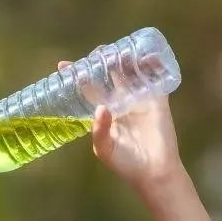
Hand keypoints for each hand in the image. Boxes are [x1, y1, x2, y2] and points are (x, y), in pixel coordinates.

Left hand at [56, 59, 183, 187]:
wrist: (154, 172)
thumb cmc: (126, 163)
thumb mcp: (105, 149)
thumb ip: (99, 130)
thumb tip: (101, 108)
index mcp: (103, 112)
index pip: (87, 89)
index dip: (76, 76)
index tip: (63, 65)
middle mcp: (119, 102)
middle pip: (109, 75)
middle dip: (103, 62)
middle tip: (99, 51)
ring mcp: (139, 99)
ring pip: (130, 73)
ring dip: (125, 60)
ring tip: (120, 48)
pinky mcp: (157, 100)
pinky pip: (155, 79)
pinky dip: (153, 66)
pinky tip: (147, 54)